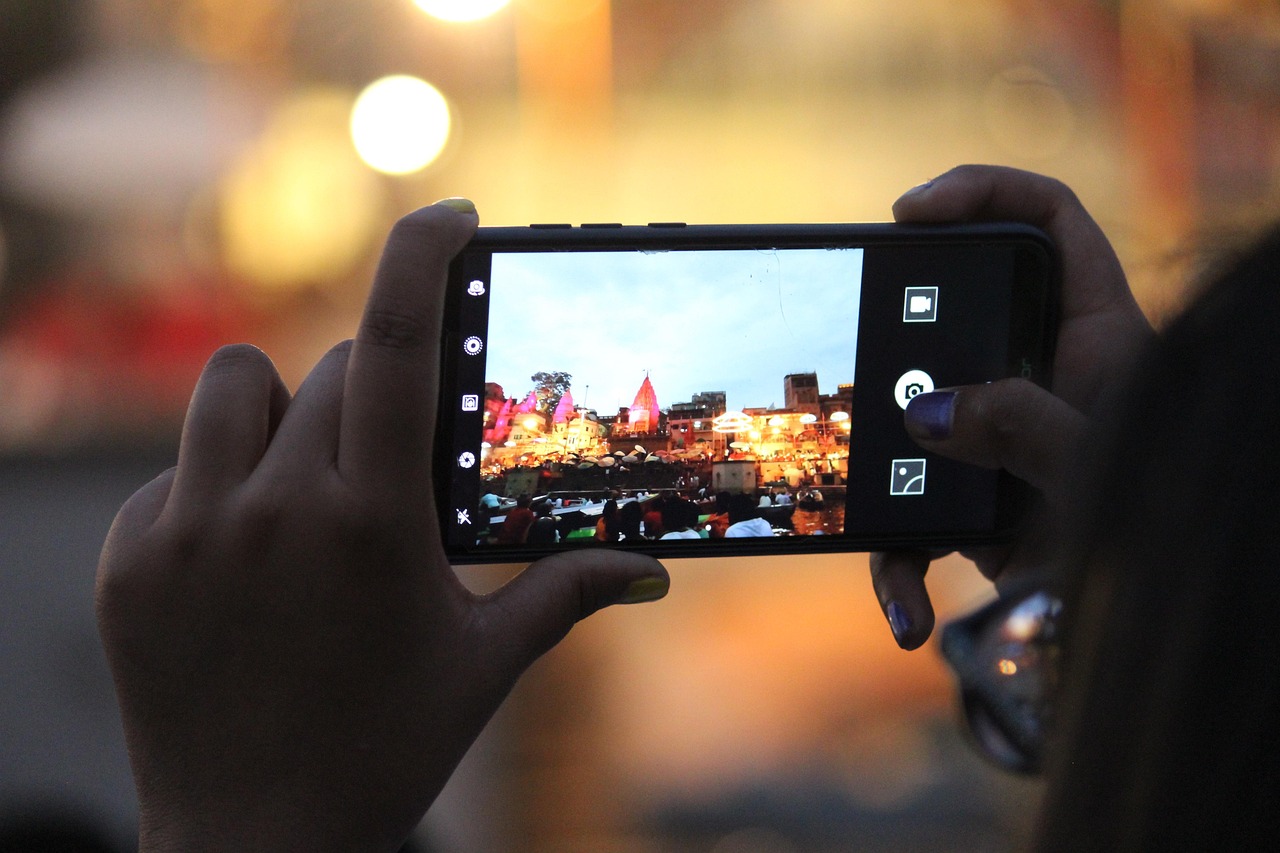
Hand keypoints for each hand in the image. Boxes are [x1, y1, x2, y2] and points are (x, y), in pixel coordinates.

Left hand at [96, 200, 669, 851]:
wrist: (253, 846)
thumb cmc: (383, 749)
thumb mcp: (484, 666)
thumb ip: (567, 594)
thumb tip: (656, 571)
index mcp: (372, 522)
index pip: (394, 341)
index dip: (421, 255)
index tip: (451, 215)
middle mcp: (271, 510)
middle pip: (325, 374)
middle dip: (368, 397)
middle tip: (387, 472)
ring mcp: (184, 534)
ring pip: (231, 392)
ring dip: (277, 415)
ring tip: (303, 487)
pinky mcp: (127, 564)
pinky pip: (173, 474)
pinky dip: (216, 490)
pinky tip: (242, 562)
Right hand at [871, 166, 1152, 648]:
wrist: (1149, 627)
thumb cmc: (1165, 537)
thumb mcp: (1101, 471)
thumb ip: (1025, 426)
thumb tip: (933, 412)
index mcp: (1098, 338)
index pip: (1050, 222)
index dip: (983, 192)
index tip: (910, 212)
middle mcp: (1042, 377)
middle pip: (956, 314)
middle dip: (898, 334)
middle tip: (854, 343)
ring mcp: (1001, 440)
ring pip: (913, 419)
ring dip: (878, 467)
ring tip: (861, 500)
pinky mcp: (972, 502)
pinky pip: (910, 516)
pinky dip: (899, 568)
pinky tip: (907, 619)